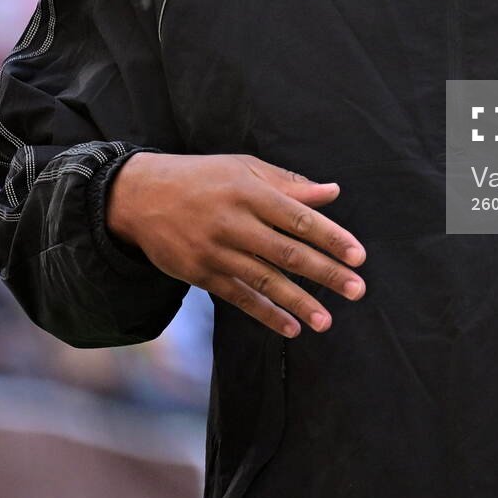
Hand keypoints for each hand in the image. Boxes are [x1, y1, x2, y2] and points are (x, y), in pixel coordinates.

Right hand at [107, 152, 366, 337]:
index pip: (299, 218)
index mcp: (249, 192)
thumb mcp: (243, 169)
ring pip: (265, 281)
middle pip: (288, 252)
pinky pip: (239, 297)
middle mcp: (234, 222)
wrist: (139, 196)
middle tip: (357, 290)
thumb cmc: (201, 178)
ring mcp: (216, 251)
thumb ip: (289, 184)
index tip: (358, 256)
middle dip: (326, 273)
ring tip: (327, 320)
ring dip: (299, 302)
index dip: (331, 238)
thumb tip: (332, 193)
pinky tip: (291, 327)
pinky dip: (266, 314)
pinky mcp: (201, 273)